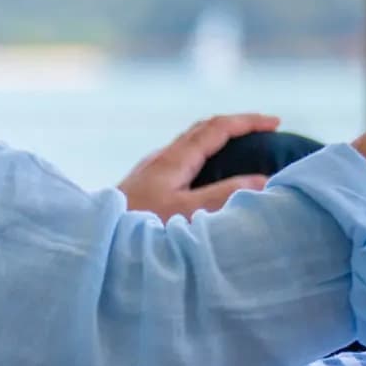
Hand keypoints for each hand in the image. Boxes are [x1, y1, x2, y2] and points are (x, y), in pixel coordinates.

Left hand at [118, 113, 279, 219]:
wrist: (90, 244)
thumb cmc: (137, 229)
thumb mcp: (186, 212)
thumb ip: (224, 195)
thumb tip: (263, 179)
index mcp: (174, 159)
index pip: (217, 127)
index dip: (248, 122)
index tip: (276, 123)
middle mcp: (161, 159)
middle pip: (203, 130)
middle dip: (236, 126)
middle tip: (264, 132)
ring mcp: (149, 172)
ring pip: (190, 144)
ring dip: (218, 141)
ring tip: (241, 153)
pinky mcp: (142, 187)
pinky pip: (181, 160)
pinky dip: (204, 158)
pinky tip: (205, 178)